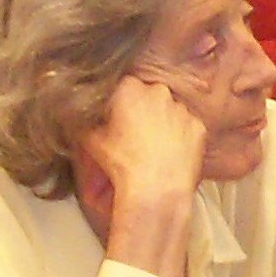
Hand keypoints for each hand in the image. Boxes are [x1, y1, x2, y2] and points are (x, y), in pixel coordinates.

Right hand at [78, 75, 206, 216]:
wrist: (155, 190)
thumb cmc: (119, 163)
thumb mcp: (89, 139)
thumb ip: (83, 118)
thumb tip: (77, 110)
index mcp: (130, 88)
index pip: (124, 87)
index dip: (120, 104)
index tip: (118, 119)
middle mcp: (159, 92)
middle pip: (149, 96)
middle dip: (143, 110)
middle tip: (135, 134)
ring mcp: (181, 109)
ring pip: (170, 111)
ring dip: (163, 123)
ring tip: (153, 147)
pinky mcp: (198, 126)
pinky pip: (188, 127)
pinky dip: (181, 137)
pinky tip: (171, 154)